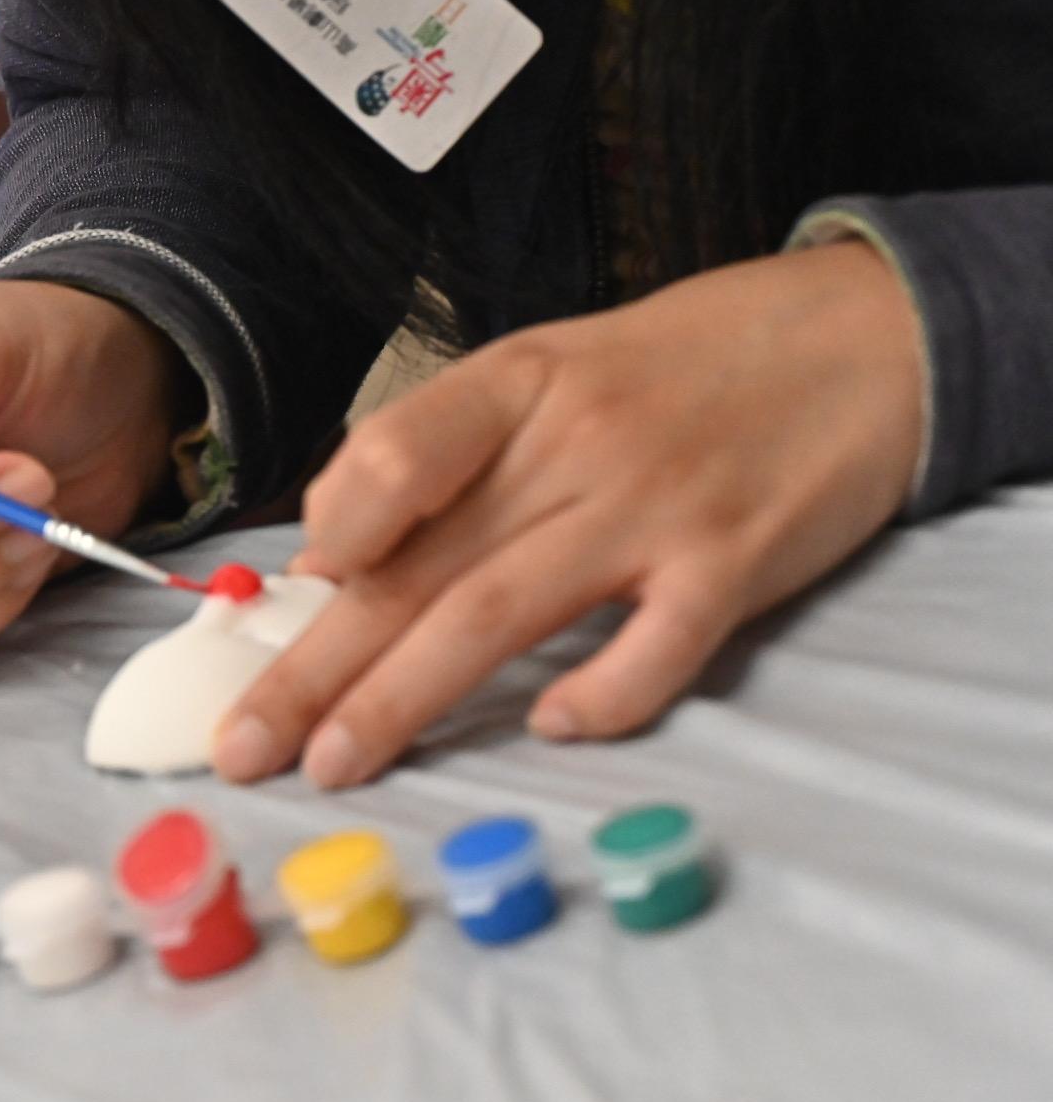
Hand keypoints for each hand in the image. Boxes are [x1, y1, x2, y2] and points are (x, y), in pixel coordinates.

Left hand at [216, 240, 920, 789]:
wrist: (858, 338)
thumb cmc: (677, 368)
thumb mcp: (551, 372)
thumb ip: (452, 452)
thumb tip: (337, 557)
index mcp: (513, 387)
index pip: (395, 452)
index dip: (332, 525)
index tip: (285, 595)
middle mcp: (570, 446)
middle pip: (420, 567)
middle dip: (317, 665)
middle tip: (242, 745)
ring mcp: (651, 508)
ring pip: (498, 613)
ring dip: (404, 698)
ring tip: (333, 763)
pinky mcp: (734, 566)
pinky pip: (656, 646)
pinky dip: (601, 693)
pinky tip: (552, 730)